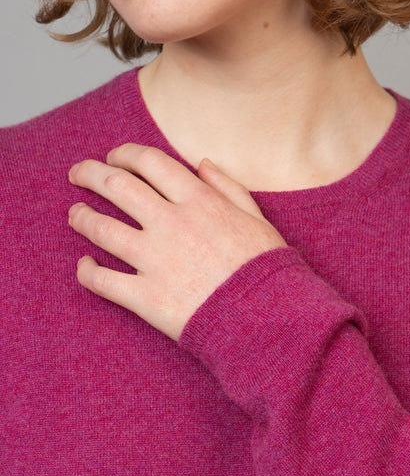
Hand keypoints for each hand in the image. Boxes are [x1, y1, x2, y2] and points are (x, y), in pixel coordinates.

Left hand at [67, 144, 287, 340]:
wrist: (268, 321)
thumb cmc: (267, 271)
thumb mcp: (258, 219)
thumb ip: (229, 188)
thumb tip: (201, 163)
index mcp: (199, 201)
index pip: (149, 162)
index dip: (124, 154)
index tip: (113, 159)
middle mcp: (172, 224)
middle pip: (116, 186)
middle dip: (90, 174)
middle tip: (77, 174)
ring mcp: (155, 261)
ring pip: (101, 229)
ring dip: (81, 218)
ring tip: (75, 215)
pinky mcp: (146, 297)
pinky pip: (102, 280)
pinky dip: (87, 271)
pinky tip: (84, 266)